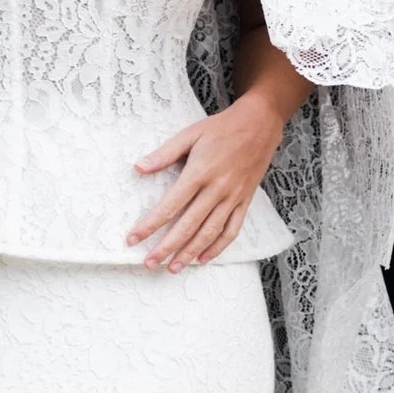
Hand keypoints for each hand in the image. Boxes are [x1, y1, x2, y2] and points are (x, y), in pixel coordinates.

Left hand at [129, 97, 284, 271]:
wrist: (260, 124)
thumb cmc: (221, 128)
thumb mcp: (190, 134)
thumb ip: (164, 153)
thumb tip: (138, 168)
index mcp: (199, 172)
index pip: (169, 206)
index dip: (150, 225)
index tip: (133, 239)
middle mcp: (217, 189)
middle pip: (188, 226)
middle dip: (167, 247)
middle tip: (149, 263)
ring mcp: (233, 197)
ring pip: (209, 233)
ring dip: (190, 253)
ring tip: (173, 268)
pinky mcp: (245, 201)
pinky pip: (232, 230)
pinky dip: (218, 248)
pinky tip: (203, 259)